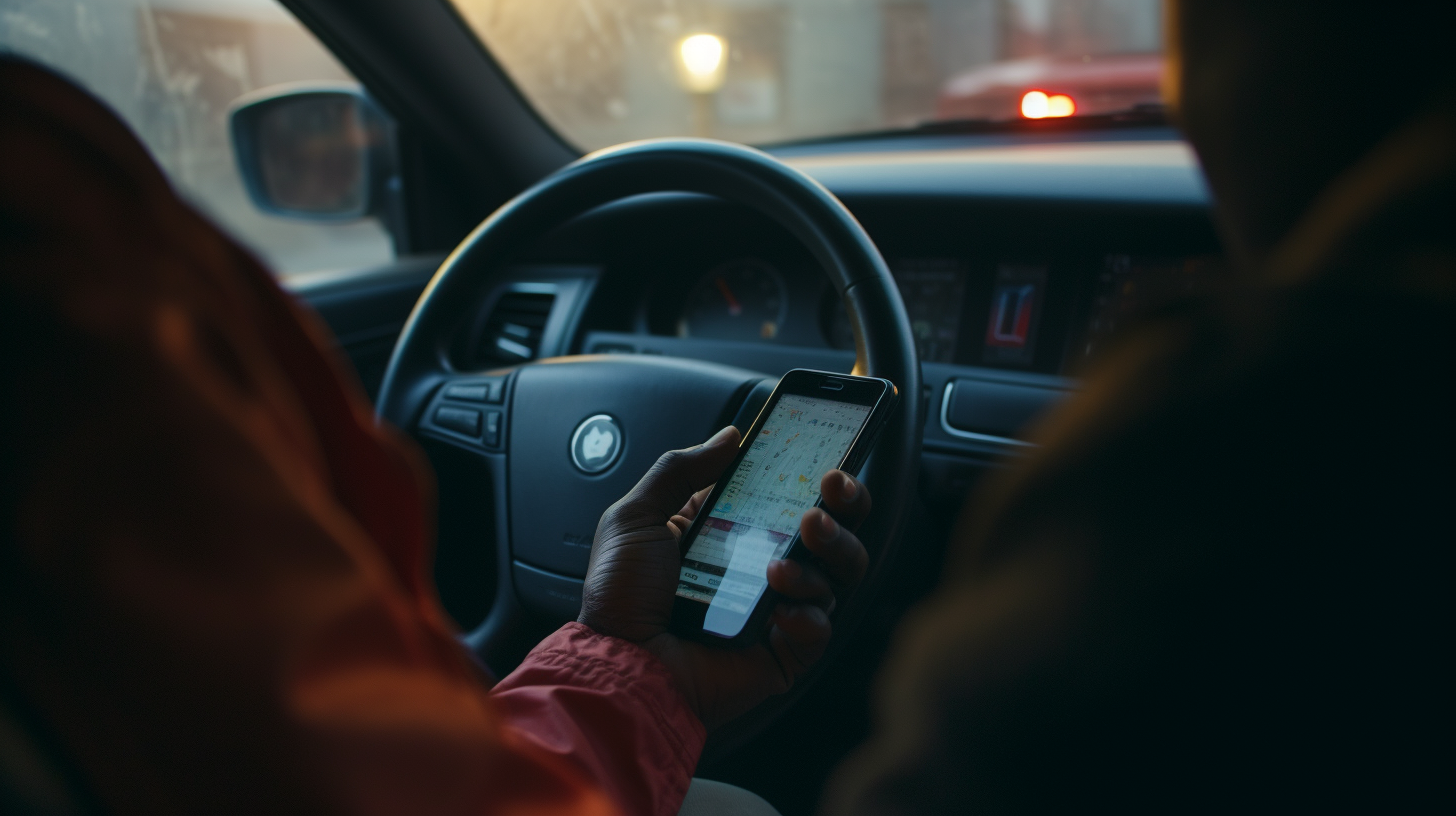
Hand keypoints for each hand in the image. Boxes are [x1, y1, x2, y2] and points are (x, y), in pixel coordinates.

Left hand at [578, 425, 872, 728]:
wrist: (618, 666)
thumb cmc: (620, 599)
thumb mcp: (635, 518)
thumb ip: (679, 469)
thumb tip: (730, 436)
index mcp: (730, 531)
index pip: (789, 496)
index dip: (819, 476)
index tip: (828, 460)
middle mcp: (760, 567)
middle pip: (831, 530)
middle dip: (843, 507)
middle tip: (830, 493)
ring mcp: (776, 609)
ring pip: (837, 574)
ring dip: (825, 556)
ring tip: (781, 562)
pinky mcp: (783, 652)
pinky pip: (822, 627)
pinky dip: (809, 615)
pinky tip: (780, 611)